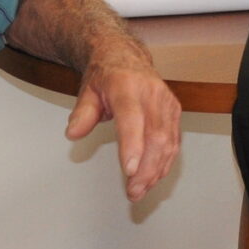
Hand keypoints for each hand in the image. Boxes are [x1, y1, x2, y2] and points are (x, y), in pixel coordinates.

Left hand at [68, 52, 181, 201]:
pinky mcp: (174, 111)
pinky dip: (165, 163)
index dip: (132, 145)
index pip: (132, 118)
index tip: (128, 170)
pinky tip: (153, 178)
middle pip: (155, 136)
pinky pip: (174, 142)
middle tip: (133, 191)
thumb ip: (82, 114)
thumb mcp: (87, 91)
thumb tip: (74, 133)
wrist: (126, 57)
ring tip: (140, 190)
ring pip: (168, 142)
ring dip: (156, 171)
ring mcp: (166, 102)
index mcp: (127, 86)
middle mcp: (151, 93)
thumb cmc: (106, 75)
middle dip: (145, 169)